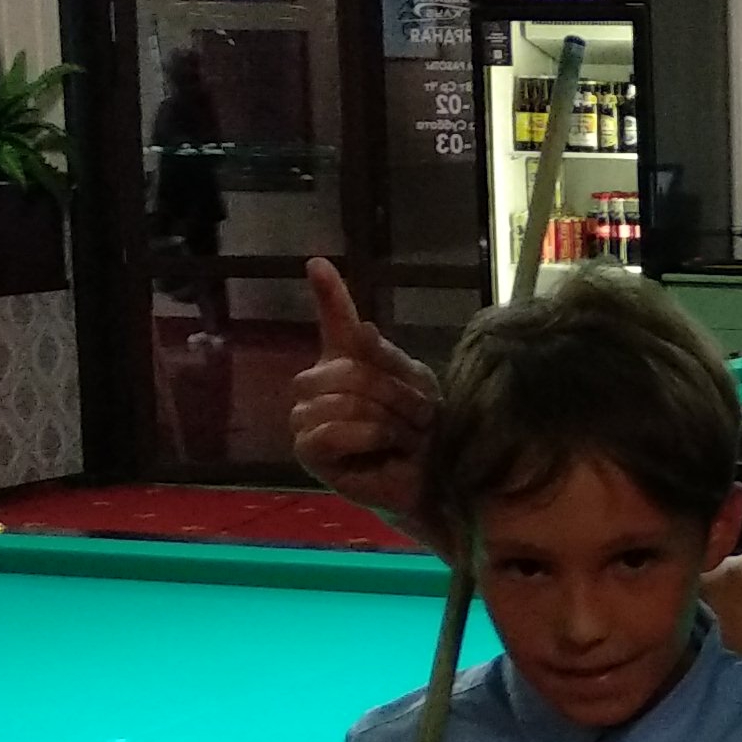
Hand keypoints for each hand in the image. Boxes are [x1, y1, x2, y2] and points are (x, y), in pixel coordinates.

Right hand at [290, 258, 440, 523]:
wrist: (434, 479)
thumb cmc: (423, 433)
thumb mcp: (415, 385)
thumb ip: (387, 360)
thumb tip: (363, 328)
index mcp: (347, 362)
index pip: (334, 321)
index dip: (328, 293)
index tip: (317, 262)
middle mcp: (319, 386)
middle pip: (342, 368)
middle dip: (389, 391)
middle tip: (418, 415)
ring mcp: (307, 420)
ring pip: (340, 399)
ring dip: (385, 418)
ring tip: (406, 436)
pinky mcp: (308, 454)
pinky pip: (331, 429)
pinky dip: (367, 436)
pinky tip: (384, 448)